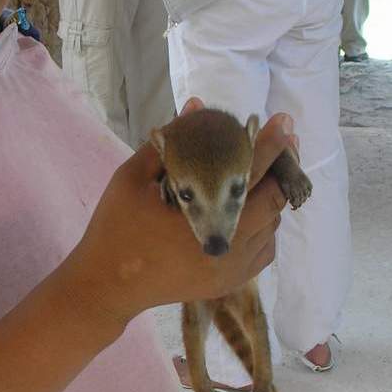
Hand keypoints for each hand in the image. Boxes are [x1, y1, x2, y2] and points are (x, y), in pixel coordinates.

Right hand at [62, 104, 291, 329]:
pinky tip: (249, 206)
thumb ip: (168, 143)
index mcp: (205, 220)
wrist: (107, 285)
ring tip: (264, 171)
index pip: (251, 175)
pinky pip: (263, 249)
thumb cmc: (116, 227)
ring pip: (271, 225)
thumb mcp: (132, 178)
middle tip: (283, 141)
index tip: (285, 122)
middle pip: (274, 201)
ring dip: (271, 196)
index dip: (271, 146)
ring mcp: (232, 269)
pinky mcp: (229, 282)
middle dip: (280, 168)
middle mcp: (228, 248)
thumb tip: (197, 107)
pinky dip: (263, 224)